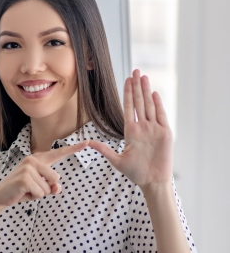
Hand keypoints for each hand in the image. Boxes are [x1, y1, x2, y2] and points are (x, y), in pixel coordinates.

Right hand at [0, 141, 88, 207]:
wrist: (0, 196)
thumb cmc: (21, 190)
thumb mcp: (39, 188)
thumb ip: (52, 186)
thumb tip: (57, 188)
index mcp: (38, 159)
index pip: (58, 153)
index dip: (73, 148)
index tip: (87, 142)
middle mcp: (33, 159)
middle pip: (55, 179)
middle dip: (46, 189)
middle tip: (30, 188)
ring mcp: (28, 168)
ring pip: (48, 188)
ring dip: (38, 194)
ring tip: (26, 190)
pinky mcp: (25, 178)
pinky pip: (40, 193)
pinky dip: (33, 197)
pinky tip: (23, 193)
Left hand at [88, 69, 172, 188]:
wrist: (152, 181)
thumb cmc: (135, 173)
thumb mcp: (117, 160)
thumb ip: (104, 150)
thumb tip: (88, 143)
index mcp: (131, 131)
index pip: (128, 107)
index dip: (128, 93)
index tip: (126, 80)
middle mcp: (143, 127)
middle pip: (139, 102)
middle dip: (137, 86)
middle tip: (135, 70)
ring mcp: (154, 129)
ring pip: (149, 105)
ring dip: (146, 91)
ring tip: (144, 76)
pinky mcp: (165, 134)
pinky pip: (161, 116)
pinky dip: (158, 104)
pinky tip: (154, 93)